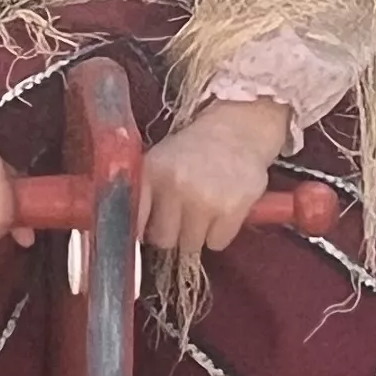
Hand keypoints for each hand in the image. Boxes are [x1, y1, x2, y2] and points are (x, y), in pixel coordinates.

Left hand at [140, 100, 292, 260]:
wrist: (239, 130)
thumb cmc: (195, 149)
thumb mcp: (161, 160)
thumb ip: (144, 192)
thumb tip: (137, 233)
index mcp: (152, 172)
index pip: (136, 221)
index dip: (143, 231)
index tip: (151, 231)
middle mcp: (175, 187)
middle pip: (163, 240)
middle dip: (172, 235)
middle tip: (182, 220)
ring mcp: (204, 201)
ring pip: (190, 245)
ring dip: (196, 235)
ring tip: (204, 212)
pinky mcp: (231, 211)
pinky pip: (216, 243)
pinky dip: (219, 234)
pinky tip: (221, 212)